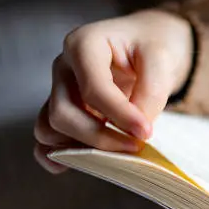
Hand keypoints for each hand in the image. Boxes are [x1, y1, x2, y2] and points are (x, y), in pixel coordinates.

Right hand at [34, 9, 192, 172]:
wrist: (147, 43)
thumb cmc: (152, 45)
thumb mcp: (161, 58)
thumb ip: (151, 91)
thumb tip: (137, 129)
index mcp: (84, 44)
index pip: (93, 89)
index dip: (120, 116)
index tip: (146, 133)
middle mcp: (63, 67)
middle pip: (63, 113)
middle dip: (100, 137)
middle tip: (136, 146)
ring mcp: (58, 89)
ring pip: (49, 129)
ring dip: (81, 147)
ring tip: (117, 152)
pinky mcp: (62, 109)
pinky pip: (46, 138)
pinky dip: (58, 154)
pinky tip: (80, 165)